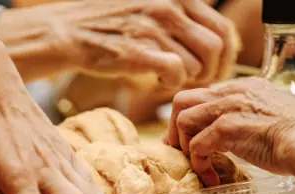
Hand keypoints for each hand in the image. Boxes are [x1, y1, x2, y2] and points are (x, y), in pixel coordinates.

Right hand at [0, 0, 239, 89]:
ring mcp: (154, 28)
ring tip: (169, 79)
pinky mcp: (139, 52)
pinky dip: (172, 85)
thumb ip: (181, 16)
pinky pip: (176, 74)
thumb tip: (217, 39)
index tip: (217, 68)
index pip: (222, 27)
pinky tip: (158, 83)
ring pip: (197, 65)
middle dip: (213, 71)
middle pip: (216, 48)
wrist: (68, 31)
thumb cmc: (110, 23)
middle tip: (198, 81)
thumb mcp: (150, 5)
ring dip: (188, 80)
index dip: (226, 54)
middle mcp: (169, 6)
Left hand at [165, 77, 294, 185]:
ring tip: (196, 165)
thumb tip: (250, 135)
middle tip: (179, 148)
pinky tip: (210, 178)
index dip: (195, 116)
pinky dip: (199, 165)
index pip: (207, 94)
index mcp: (246, 87)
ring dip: (184, 145)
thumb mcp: (277, 116)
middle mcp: (233, 92)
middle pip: (184, 99)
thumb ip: (257, 118)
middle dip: (175, 126)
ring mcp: (227, 108)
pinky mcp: (225, 128)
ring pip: (183, 119)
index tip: (194, 135)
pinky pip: (197, 147)